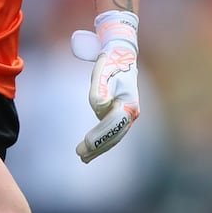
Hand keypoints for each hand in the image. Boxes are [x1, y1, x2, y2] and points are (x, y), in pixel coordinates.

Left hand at [70, 10, 139, 162]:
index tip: (86, 143)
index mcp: (129, 103)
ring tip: (83, 157)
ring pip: (114, 136)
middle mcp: (131, 112)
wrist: (121, 56)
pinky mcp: (121, 115)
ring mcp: (127, 115)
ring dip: (99, 148)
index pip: (113, 124)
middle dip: (98, 146)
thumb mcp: (102, 72)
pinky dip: (103, 142)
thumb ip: (100, 90)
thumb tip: (100, 107)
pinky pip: (112, 133)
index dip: (100, 135)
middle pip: (114, 134)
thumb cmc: (110, 64)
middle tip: (80, 155)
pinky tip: (91, 150)